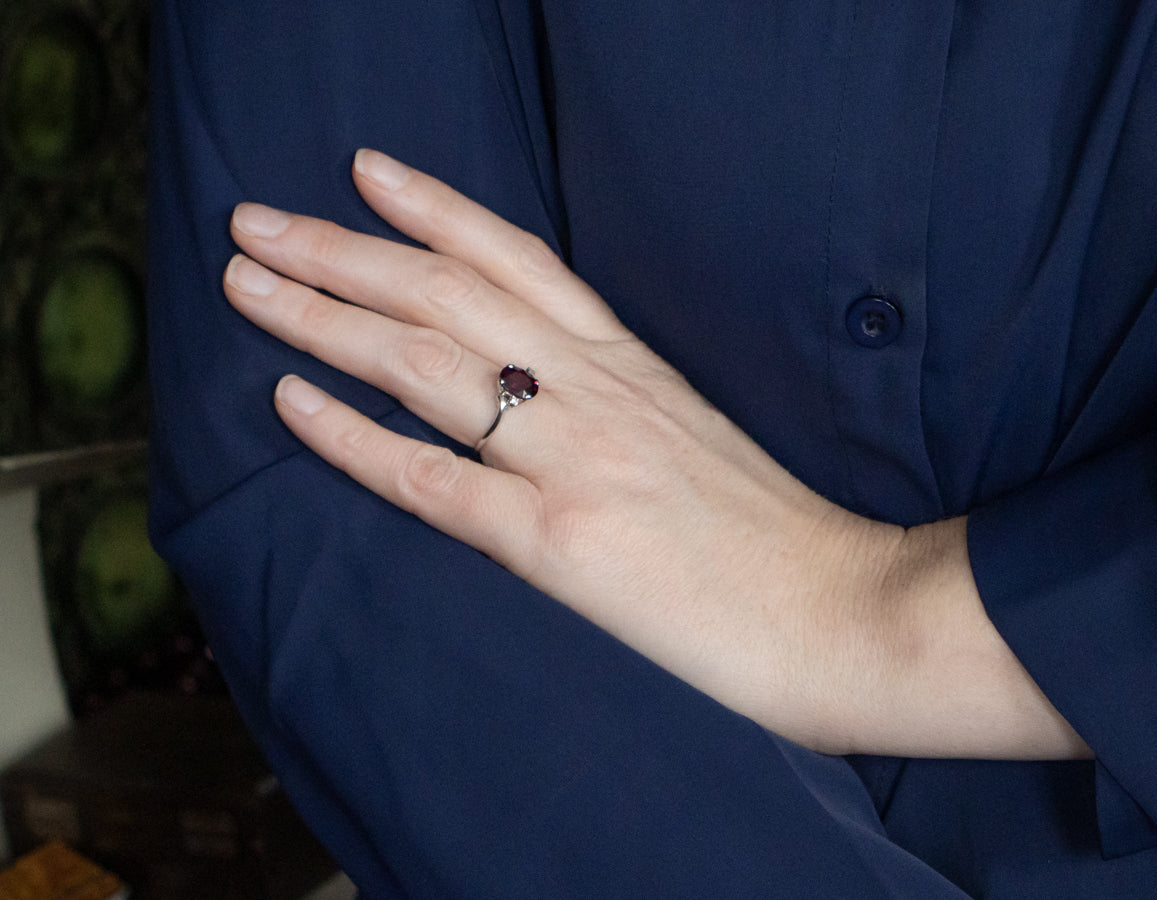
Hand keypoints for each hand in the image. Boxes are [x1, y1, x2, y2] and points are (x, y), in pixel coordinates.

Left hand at [223, 150, 1087, 758]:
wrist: (847, 610)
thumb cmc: (778, 535)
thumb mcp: (698, 434)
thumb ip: (622, 400)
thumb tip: (547, 389)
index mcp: (632, 365)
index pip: (518, 259)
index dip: (435, 208)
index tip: (365, 171)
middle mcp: (596, 393)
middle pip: (447, 296)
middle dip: (341, 250)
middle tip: (255, 220)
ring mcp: (575, 462)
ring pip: (426, 366)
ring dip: (324, 318)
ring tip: (247, 284)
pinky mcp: (560, 544)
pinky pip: (434, 480)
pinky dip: (353, 438)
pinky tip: (291, 403)